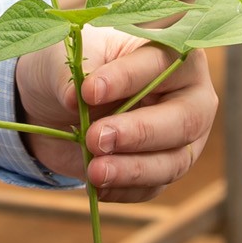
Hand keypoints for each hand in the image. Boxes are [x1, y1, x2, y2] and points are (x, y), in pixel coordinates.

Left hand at [14, 29, 214, 195]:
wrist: (54, 109)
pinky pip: (152, 187)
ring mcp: (179, 138)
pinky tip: (96, 186)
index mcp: (171, 53)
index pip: (162, 64)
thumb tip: (74, 97)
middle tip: (96, 137)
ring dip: (133, 169)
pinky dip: (124, 189)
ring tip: (94, 171)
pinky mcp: (161, 169)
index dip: (127, 78)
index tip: (88, 91)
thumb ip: (70, 75)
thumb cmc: (71, 71)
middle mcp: (187, 96)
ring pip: (174, 161)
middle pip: (184, 120)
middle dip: (140, 132)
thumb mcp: (62, 60)